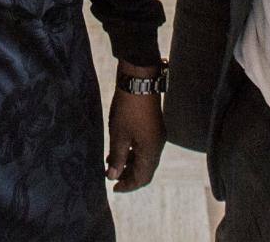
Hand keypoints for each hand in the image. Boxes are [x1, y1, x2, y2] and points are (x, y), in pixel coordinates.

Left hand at [105, 61, 165, 191]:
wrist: (139, 80)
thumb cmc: (128, 109)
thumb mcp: (119, 135)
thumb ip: (117, 158)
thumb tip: (114, 176)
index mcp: (151, 151)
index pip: (142, 177)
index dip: (128, 185)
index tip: (113, 188)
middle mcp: (157, 145)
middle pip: (145, 169)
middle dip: (129, 175)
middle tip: (112, 177)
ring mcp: (156, 135)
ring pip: (144, 157)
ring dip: (129, 163)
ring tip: (111, 163)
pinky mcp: (152, 126)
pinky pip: (144, 146)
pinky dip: (132, 151)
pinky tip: (119, 148)